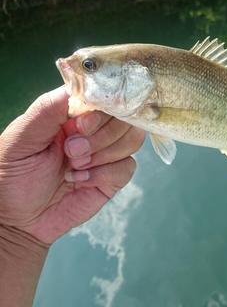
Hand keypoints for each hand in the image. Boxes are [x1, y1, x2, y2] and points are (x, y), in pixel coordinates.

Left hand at [0, 86, 144, 244]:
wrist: (16, 218)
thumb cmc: (13, 173)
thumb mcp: (22, 135)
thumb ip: (48, 108)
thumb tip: (81, 88)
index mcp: (73, 113)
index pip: (106, 95)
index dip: (101, 110)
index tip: (80, 126)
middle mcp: (94, 129)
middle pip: (125, 117)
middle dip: (101, 136)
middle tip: (71, 152)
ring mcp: (106, 153)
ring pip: (132, 139)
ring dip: (104, 154)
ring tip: (74, 167)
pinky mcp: (112, 178)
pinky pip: (127, 167)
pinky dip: (104, 174)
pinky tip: (80, 181)